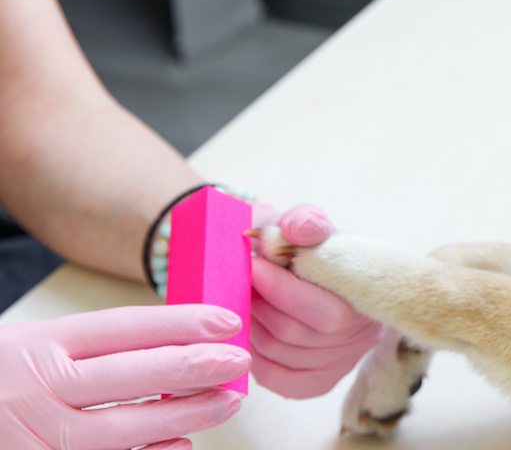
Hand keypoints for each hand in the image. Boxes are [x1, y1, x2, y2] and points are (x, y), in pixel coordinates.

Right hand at [0, 304, 247, 449]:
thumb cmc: (2, 383)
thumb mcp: (28, 349)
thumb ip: (87, 348)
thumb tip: (175, 342)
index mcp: (37, 346)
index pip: (121, 327)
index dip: (180, 323)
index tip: (226, 321)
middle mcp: (35, 390)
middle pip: (130, 375)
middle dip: (193, 366)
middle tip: (239, 360)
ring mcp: (33, 438)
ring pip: (123, 428)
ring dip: (184, 415)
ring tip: (228, 401)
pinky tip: (183, 444)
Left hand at [249, 204, 381, 398]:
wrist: (335, 274)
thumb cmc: (318, 247)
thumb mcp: (314, 224)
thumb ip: (304, 222)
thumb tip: (291, 231)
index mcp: (367, 296)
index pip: (316, 306)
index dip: (276, 286)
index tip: (249, 263)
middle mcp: (360, 337)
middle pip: (290, 331)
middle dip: (255, 303)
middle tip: (236, 279)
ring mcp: (342, 363)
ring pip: (278, 354)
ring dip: (249, 324)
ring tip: (240, 299)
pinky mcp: (321, 381)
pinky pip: (277, 378)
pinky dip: (254, 355)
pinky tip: (249, 330)